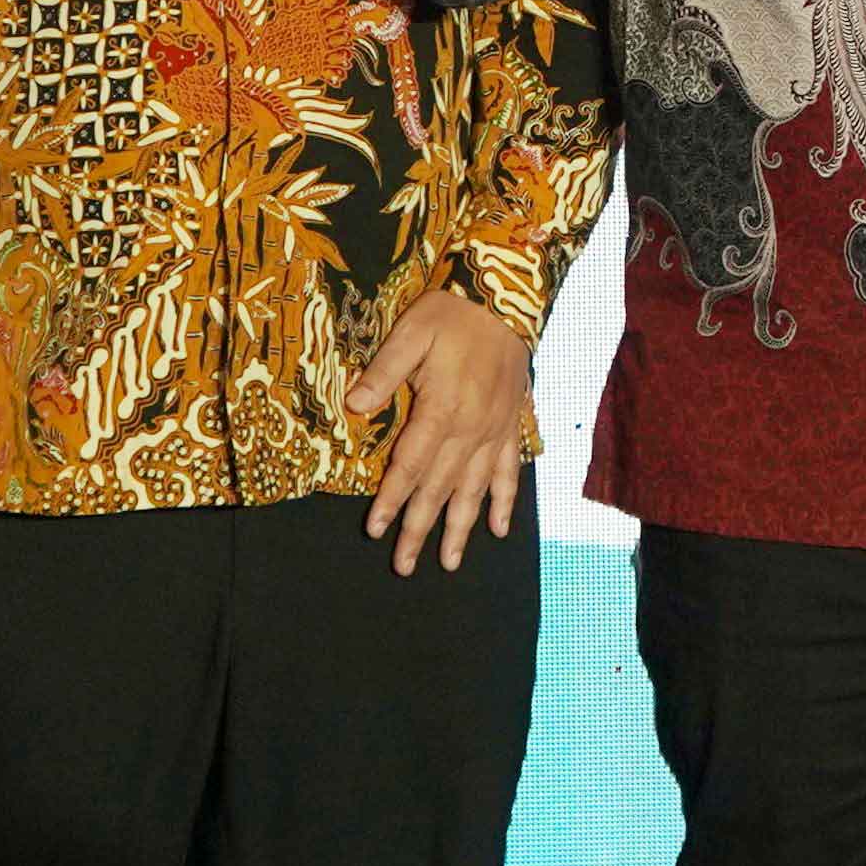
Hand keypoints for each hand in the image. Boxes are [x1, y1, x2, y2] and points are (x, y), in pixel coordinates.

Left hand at [352, 286, 536, 575]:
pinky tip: (498, 530)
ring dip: (461, 529)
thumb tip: (354, 406)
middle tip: (404, 565)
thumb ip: (384, 371)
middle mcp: (471, 430)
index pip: (410, 465)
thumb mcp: (410, 332)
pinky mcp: (511, 426)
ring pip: (475, 490)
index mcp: (442, 409)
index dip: (392, 499)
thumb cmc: (452, 314)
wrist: (505, 299)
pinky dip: (505, 502)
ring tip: (449, 562)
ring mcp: (494, 432)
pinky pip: (509, 472)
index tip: (376, 529)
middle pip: (440, 488)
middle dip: (420, 528)